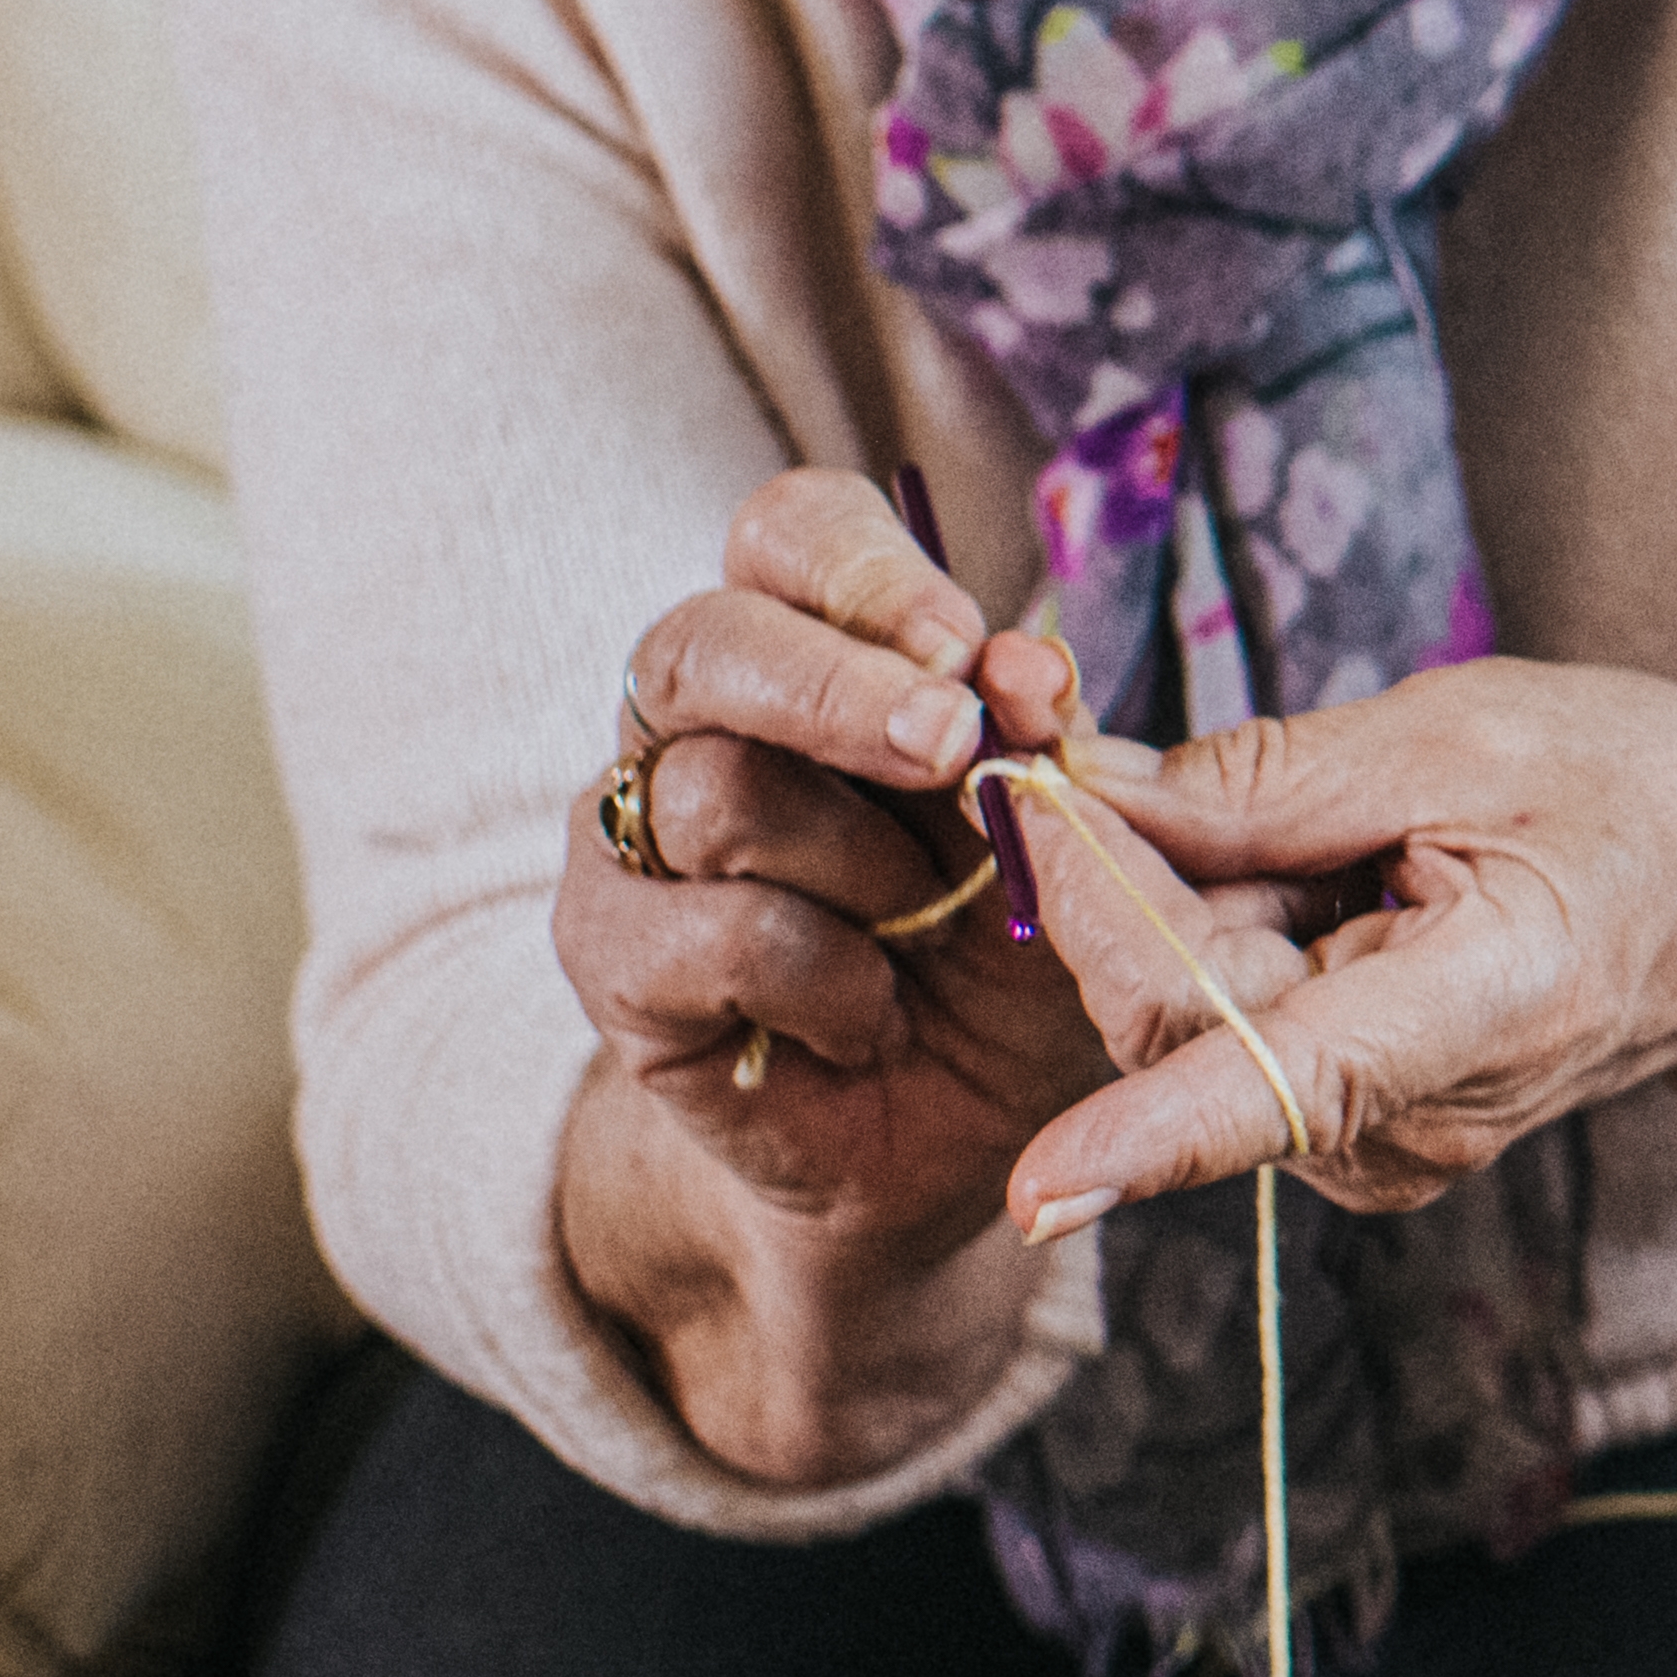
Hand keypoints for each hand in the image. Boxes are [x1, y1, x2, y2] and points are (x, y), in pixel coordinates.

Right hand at [552, 472, 1274, 1479]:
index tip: (968, 643)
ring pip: (717, 792)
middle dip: (840, 689)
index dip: (867, 571)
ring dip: (867, 868)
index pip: (789, 536)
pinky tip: (874, 1016)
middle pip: (704, 641)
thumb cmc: (1007, 957)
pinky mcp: (613, 958)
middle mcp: (696, 723)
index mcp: (809, 651)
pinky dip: (832, 980)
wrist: (945, 1139)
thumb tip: (1027, 667)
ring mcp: (633, 836)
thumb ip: (1042, 745)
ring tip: (929, 930)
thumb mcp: (1062, 839)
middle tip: (952, 743)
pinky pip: (722, 934)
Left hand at [992, 668, 1676, 1243]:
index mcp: (1487, 1007)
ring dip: (1161, 891)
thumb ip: (1274, 779)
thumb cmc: (1650, 803)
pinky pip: (1217, 1026)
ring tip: (1273, 801)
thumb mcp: (1474, 734)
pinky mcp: (1350, 1132)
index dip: (1153, 1136)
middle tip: (1057, 734)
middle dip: (1101, 870)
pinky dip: (1203, 927)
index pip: (1293, 1085)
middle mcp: (1420, 1116)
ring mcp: (1383, 1141)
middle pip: (1179, 1009)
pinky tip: (1281, 862)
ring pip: (1181, 1012)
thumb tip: (1091, 798)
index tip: (1036, 1191)